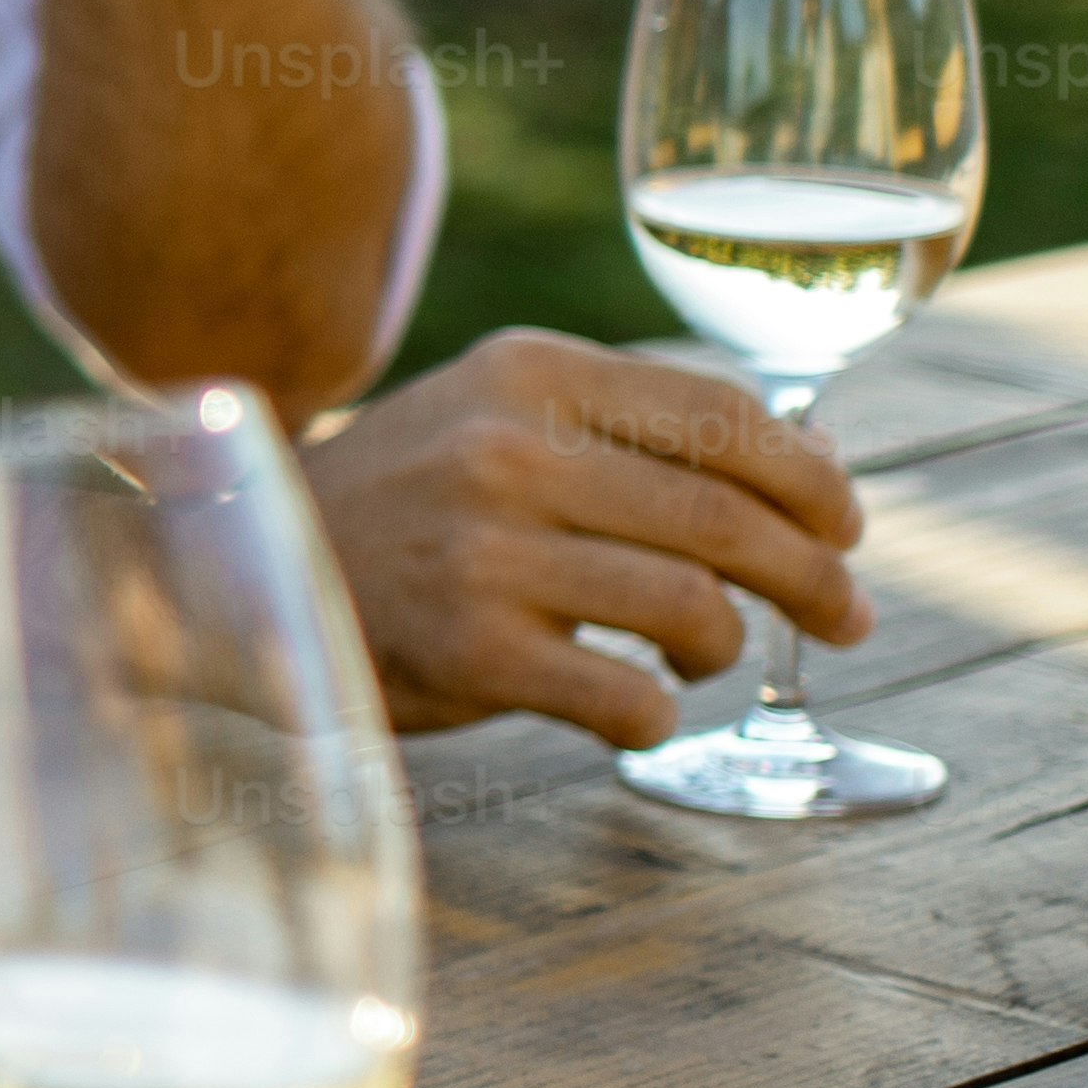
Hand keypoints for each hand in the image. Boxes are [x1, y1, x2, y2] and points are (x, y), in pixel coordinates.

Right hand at [304, 326, 872, 743]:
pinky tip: (635, 708)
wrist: (238, 568)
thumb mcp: (496, 416)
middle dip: (816, 579)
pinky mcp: (467, 651)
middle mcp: (507, 449)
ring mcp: (483, 552)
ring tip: (701, 658)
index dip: (816, 480)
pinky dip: (655, 714)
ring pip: (692, 607)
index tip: (848, 527)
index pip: (725, 418)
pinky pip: (626, 696)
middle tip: (847, 617)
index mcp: (529, 373)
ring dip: (727, 646)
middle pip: (727, 519)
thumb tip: (816, 460)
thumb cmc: (404, 501)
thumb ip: (631, 426)